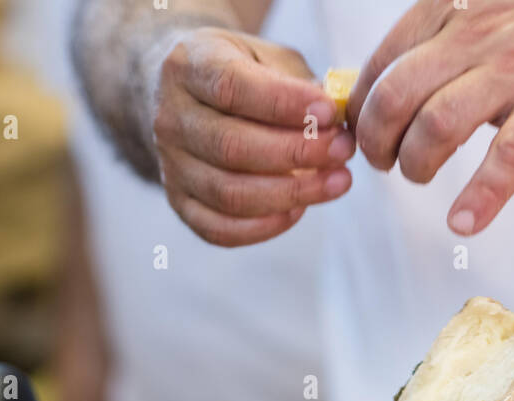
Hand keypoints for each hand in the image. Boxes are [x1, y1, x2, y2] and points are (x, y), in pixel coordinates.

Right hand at [153, 27, 354, 246]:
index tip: (329, 113)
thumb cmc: (239, 74)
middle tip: (342, 151)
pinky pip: (220, 230)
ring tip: (336, 183)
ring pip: (229, 194)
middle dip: (296, 154)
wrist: (189, 95)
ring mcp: (171, 167)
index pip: (231, 88)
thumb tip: (335, 120)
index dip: (283, 104)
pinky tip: (298, 210)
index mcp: (188, 67)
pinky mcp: (180, 204)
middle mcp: (171, 119)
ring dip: (291, 194)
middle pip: (231, 147)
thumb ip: (297, 83)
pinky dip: (265, 227)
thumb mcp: (265, 57)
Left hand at [348, 0, 513, 235]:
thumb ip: (436, 46)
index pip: (382, 62)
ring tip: (419, 177)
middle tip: (382, 162)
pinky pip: (507, 157)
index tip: (357, 133)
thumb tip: (383, 93)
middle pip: (396, 96)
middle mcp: (476, 35)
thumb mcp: (482, 13)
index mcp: (453, 10)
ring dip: (416, 163)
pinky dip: (481, 196)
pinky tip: (464, 222)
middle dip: (376, 141)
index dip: (359, 107)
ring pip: (438, 123)